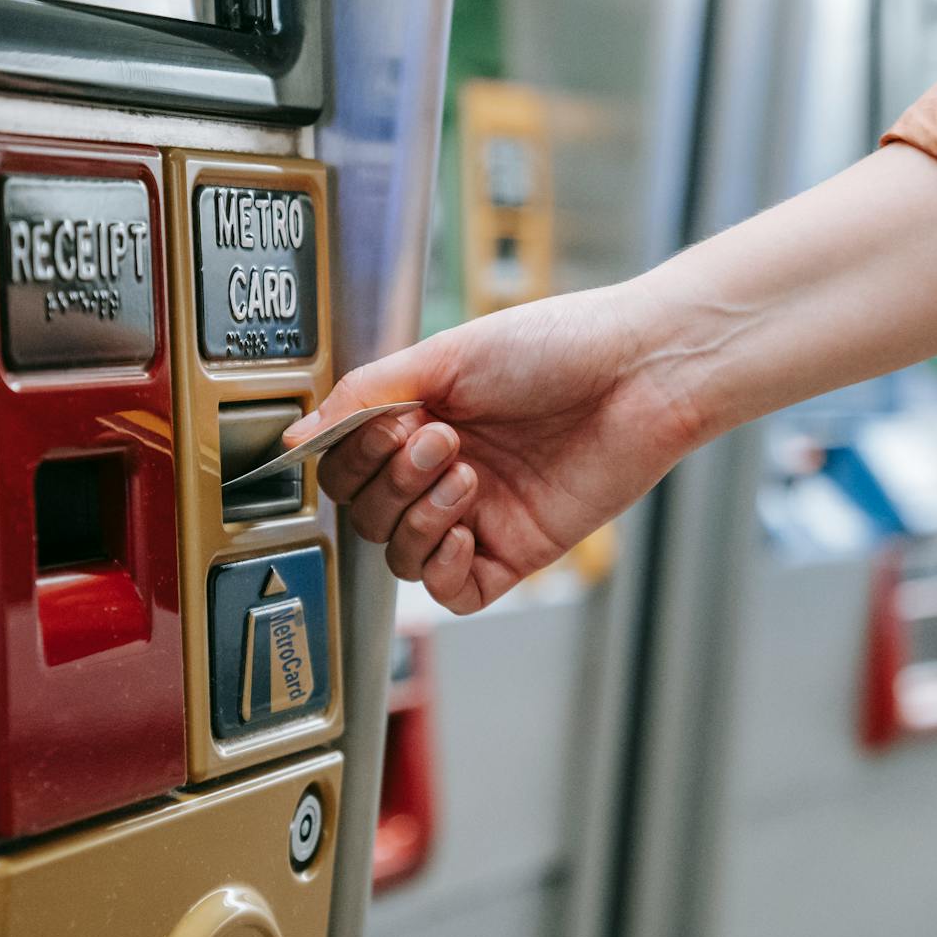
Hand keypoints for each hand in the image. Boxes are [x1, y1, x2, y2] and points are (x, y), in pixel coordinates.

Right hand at [289, 284, 701, 613]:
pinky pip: (452, 591)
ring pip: (400, 554)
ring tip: (465, 472)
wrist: (641, 371)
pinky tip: (466, 526)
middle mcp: (443, 471)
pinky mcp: (515, 551)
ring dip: (417, 516)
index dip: (354, 455)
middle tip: (439, 440)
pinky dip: (442, 566)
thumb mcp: (445, 356)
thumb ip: (364, 396)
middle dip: (391, 481)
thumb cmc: (559, 345)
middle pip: (365, 515)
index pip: (345, 466)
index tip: (389, 424)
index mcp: (419, 420)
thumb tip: (295, 440)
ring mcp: (478, 515)